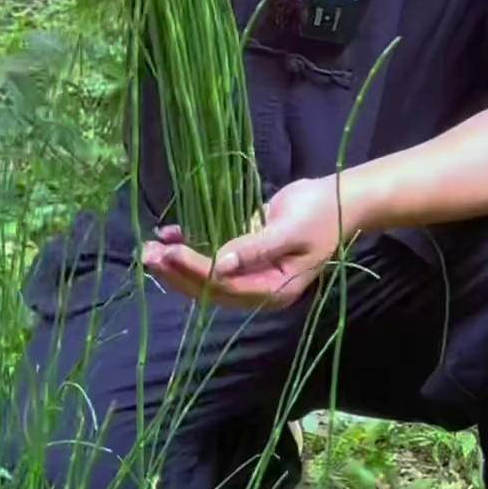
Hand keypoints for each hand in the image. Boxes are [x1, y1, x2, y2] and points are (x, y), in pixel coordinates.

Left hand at [142, 175, 349, 310]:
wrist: (340, 199)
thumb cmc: (320, 214)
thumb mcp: (291, 230)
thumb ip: (256, 247)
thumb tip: (221, 263)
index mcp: (274, 289)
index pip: (226, 287)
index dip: (196, 271)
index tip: (171, 253)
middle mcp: (259, 288)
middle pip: (210, 288)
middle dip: (178, 273)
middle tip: (147, 255)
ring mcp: (251, 273)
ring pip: (206, 276)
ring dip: (177, 264)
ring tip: (149, 249)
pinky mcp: (245, 255)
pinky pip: (213, 258)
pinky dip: (191, 248)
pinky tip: (170, 234)